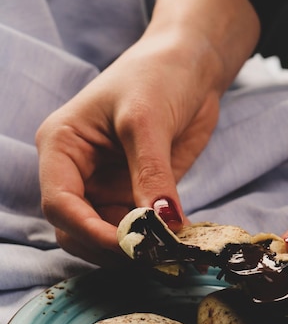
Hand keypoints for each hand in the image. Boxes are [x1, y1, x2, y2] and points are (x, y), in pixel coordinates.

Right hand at [37, 0, 259, 265]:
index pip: (59, 203)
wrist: (191, 67)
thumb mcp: (148, 120)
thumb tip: (162, 225)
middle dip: (108, 247)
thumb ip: (151, 173)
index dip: (89, 231)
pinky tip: (175, 245)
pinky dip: (152, 243)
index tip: (129, 244)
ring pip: (104, 238)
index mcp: (62, 146)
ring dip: (132, 251)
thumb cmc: (158, 75)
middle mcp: (77, 173)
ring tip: (167, 254)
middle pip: (75, 230)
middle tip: (151, 256)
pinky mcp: (132, 196)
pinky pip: (135, 231)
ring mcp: (104, 187)